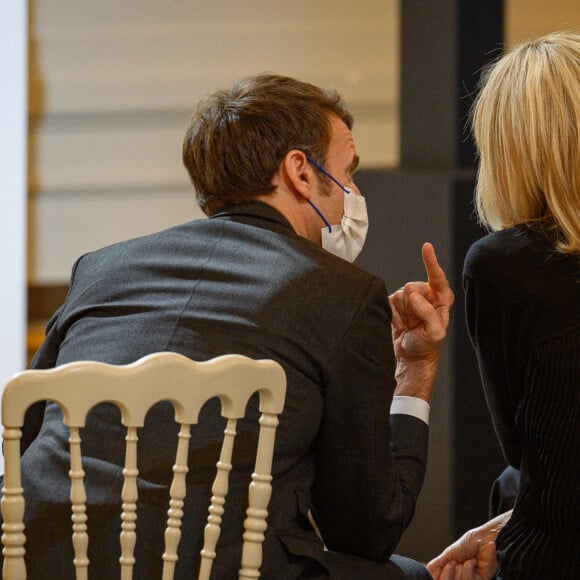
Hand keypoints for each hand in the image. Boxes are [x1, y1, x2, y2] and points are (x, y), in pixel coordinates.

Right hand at [389, 242, 453, 359]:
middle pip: (413, 287)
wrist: (410, 355)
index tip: (426, 247)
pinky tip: (401, 324)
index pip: (437, 277)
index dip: (431, 262)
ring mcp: (410, 297)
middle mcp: (426, 294)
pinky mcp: (395, 302)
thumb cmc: (427, 344)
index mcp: (442, 298)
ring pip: (401, 294)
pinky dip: (393, 315)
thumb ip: (429, 313)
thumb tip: (415, 296)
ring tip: (409, 325)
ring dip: (403, 313)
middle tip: (416, 323)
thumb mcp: (435, 333)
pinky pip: (390, 301)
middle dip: (413, 306)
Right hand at [427, 511, 510, 579]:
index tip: (440, 566)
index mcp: (453, 574)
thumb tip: (427, 573)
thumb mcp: (449, 553)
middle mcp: (461, 579)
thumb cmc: (470, 543)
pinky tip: (472, 562)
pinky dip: (468, 569)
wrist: (485, 538)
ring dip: (458, 569)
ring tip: (464, 560)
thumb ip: (437, 565)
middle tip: (454, 562)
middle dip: (447, 571)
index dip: (437, 576)